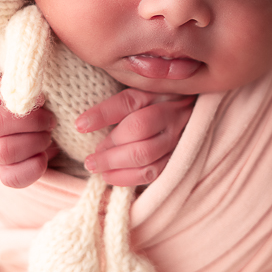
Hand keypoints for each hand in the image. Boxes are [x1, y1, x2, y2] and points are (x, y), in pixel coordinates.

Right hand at [0, 73, 56, 188]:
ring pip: (3, 151)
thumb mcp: (26, 74)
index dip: (17, 96)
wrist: (35, 116)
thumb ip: (26, 73)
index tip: (41, 98)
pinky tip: (44, 155)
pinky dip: (34, 167)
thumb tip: (36, 87)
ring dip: (35, 142)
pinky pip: (11, 178)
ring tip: (48, 135)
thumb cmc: (32, 90)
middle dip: (31, 122)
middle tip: (51, 120)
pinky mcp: (1, 171)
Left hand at [76, 89, 194, 186]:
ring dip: (117, 167)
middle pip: (138, 131)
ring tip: (97, 168)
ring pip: (147, 157)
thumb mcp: (139, 94)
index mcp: (160, 93)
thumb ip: (114, 106)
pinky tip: (111, 176)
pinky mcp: (178, 158)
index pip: (128, 102)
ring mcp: (178, 139)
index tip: (79, 125)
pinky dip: (128, 178)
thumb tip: (81, 125)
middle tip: (89, 159)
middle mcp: (172, 115)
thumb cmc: (157, 103)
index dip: (102, 114)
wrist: (191, 114)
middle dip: (109, 149)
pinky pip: (153, 174)